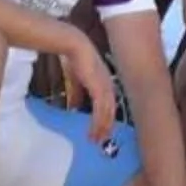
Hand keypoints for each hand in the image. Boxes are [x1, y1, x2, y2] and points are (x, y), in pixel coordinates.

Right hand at [57, 27, 117, 147]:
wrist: (75, 46)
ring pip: (107, 112)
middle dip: (106, 126)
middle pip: (111, 110)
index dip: (106, 118)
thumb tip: (74, 107)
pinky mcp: (99, 88)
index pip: (109, 104)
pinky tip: (94, 130)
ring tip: (96, 139)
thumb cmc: (75, 60)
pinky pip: (101, 109)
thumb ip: (78, 94)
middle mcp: (109, 86)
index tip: (102, 130)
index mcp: (105, 83)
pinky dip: (98, 121)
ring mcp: (105, 87)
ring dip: (102, 127)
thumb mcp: (77, 80)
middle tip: (100, 140)